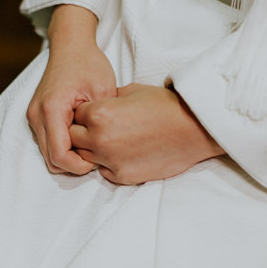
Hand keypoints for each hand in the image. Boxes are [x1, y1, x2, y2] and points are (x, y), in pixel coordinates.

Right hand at [27, 5, 116, 174]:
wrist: (71, 46)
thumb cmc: (88, 64)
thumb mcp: (103, 91)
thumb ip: (100, 122)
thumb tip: (101, 150)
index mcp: (51, 109)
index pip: (60, 156)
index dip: (81, 166)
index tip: (99, 158)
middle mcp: (36, 115)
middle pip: (52, 161)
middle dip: (75, 164)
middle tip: (98, 153)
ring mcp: (33, 117)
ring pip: (49, 155)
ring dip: (69, 157)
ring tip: (91, 143)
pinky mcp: (36, 117)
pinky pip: (48, 143)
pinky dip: (64, 147)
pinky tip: (82, 136)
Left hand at [70, 83, 224, 184]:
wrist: (193, 128)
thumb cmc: (165, 105)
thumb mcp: (131, 91)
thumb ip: (107, 100)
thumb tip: (96, 105)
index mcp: (99, 114)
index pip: (75, 115)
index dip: (85, 112)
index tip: (96, 112)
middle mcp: (99, 139)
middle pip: (73, 138)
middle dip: (82, 131)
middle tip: (100, 127)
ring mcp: (110, 160)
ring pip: (85, 157)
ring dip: (93, 149)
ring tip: (112, 140)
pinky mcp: (123, 176)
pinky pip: (103, 171)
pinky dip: (108, 162)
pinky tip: (123, 152)